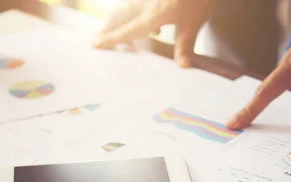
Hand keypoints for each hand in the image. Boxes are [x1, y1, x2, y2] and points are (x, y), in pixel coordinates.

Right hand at [93, 0, 215, 66]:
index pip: (127, 31)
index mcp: (153, 15)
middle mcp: (145, 2)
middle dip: (109, 27)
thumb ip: (185, 44)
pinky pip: (136, 0)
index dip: (111, 39)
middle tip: (99, 37)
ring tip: (117, 26)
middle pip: (120, 15)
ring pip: (127, 5)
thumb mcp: (195, 21)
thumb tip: (182, 66)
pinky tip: (145, 13)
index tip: (95, 44)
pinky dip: (133, 8)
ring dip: (120, 17)